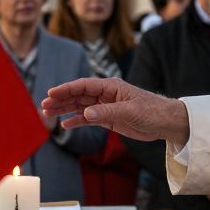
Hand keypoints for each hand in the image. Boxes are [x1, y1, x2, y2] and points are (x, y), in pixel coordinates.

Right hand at [43, 77, 190, 144]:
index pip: (83, 85)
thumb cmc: (152, 111)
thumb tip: (86, 113)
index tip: (51, 93)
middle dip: (60, 100)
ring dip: (65, 109)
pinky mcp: (108, 118)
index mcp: (111, 86)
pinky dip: (76, 121)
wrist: (165, 122)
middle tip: (43, 106)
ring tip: (48, 114)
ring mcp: (106, 106)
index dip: (66, 89)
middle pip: (78, 95)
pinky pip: (88, 118)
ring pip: (80, 106)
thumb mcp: (130, 111)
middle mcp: (106, 94)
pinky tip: (65, 124)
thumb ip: (107, 112)